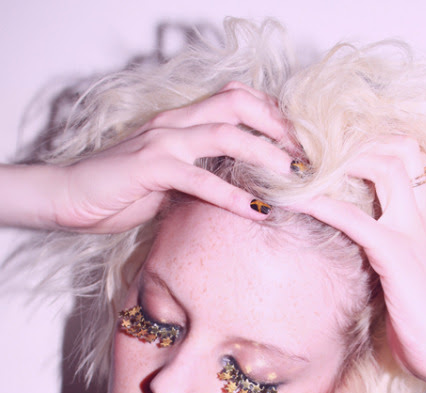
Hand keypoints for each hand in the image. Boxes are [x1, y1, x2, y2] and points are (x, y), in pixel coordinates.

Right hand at [1, 82, 293, 231]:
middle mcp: (174, 123)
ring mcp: (162, 142)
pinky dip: (233, 195)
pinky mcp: (150, 168)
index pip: (235, 100)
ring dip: (266, 154)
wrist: (69, 197)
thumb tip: (234, 190)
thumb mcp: (167, 181)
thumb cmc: (118, 192)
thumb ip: (198, 176)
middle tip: (308, 156)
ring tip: (296, 178)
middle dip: (279, 127)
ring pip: (226, 134)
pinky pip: (200, 179)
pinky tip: (259, 212)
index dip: (271, 114)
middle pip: (239, 105)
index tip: (299, 141)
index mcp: (179, 122)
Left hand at [291, 137, 425, 392]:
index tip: (339, 150)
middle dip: (359, 142)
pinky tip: (299, 201)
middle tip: (319, 148)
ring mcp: (410, 233)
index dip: (377, 147)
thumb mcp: (404, 277)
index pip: (410, 162)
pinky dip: (323, 205)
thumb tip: (356, 247)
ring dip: (342, 161)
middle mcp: (420, 219)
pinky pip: (354, 218)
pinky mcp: (395, 255)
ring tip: (307, 163)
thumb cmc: (423, 321)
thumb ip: (386, 254)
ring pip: (383, 170)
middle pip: (399, 152)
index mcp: (423, 222)